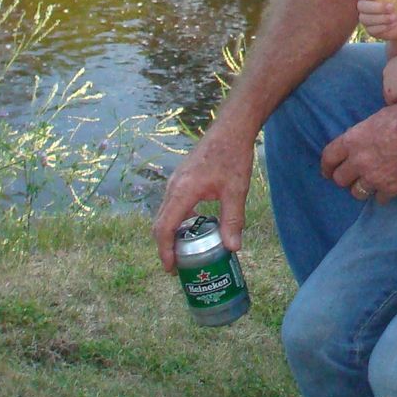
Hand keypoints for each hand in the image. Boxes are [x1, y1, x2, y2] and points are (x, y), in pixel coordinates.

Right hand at [151, 122, 253, 271]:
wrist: (231, 128)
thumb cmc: (233, 156)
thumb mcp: (236, 190)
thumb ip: (232, 220)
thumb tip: (232, 248)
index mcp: (182, 192)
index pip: (164, 228)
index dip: (164, 251)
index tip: (171, 269)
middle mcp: (173, 187)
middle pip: (160, 223)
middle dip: (166, 246)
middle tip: (178, 265)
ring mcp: (175, 181)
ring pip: (165, 213)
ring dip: (171, 233)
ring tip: (186, 249)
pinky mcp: (181, 177)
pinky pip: (172, 203)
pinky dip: (177, 219)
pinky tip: (195, 224)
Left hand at [320, 100, 396, 202]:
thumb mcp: (379, 116)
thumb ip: (363, 133)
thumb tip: (359, 141)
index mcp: (354, 139)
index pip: (328, 158)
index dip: (326, 166)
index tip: (328, 170)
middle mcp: (360, 161)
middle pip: (339, 179)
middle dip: (344, 177)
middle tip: (352, 175)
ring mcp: (375, 177)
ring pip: (356, 193)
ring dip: (361, 188)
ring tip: (370, 182)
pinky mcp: (392, 189)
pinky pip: (378, 199)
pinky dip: (382, 194)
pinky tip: (388, 186)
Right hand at [354, 0, 396, 41]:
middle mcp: (365, 4)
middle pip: (360, 5)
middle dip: (376, 7)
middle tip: (391, 7)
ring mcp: (366, 18)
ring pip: (365, 18)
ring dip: (381, 18)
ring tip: (395, 17)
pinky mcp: (370, 30)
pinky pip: (371, 29)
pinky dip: (383, 27)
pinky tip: (393, 24)